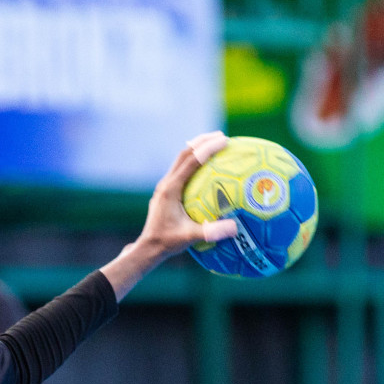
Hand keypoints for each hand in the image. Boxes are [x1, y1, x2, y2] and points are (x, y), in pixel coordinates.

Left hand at [139, 131, 239, 257]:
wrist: (148, 247)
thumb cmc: (167, 242)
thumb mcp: (189, 237)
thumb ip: (210, 232)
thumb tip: (234, 227)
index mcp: (171, 189)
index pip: (190, 162)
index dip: (207, 148)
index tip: (223, 140)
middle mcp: (166, 184)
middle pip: (184, 154)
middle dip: (202, 141)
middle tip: (221, 136)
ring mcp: (165, 186)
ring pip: (181, 160)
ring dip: (196, 149)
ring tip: (215, 143)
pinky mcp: (167, 191)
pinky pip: (182, 170)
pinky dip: (194, 162)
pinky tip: (207, 165)